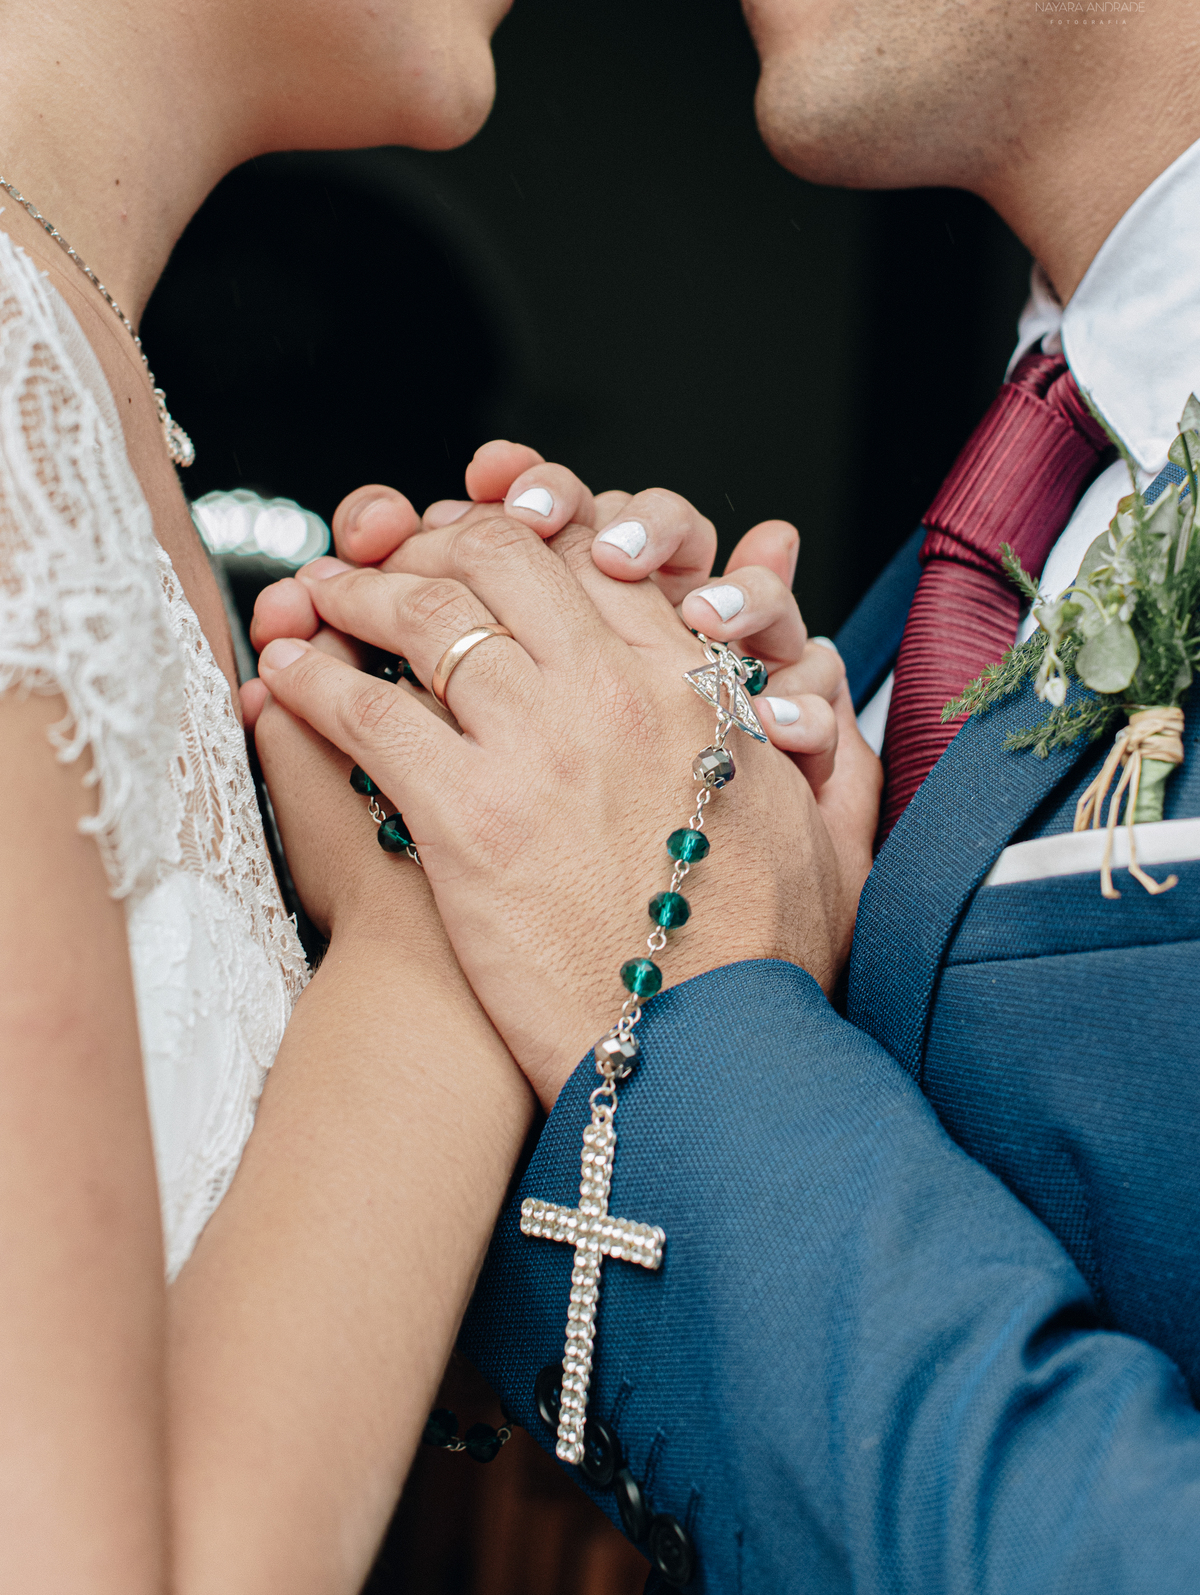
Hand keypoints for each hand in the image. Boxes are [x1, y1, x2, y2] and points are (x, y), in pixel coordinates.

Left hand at [254, 517, 868, 1109]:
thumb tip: (813, 703)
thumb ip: (827, 755)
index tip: (477, 548)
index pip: (590, 558)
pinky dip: (314, 678)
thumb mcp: (829, 839)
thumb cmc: (768, 965)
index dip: (522, 534)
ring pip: (425, 616)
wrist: (714, 1060)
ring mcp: (539, 747)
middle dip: (432, 541)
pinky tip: (284, 670)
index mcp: (692, 687)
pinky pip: (368, 711)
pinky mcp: (469, 817)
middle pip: (500, 557)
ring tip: (320, 595)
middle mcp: (613, 692)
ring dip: (358, 591)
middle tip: (387, 555)